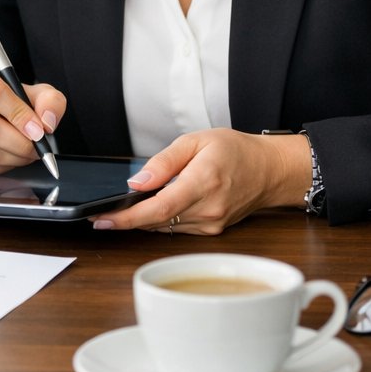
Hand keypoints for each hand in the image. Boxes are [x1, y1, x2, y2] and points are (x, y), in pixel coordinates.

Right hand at [0, 66, 64, 172]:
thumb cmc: (9, 104)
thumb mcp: (34, 94)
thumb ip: (49, 101)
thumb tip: (47, 123)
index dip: (20, 115)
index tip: (38, 130)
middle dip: (21, 144)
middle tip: (37, 148)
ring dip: (14, 158)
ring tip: (26, 154)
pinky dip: (2, 168)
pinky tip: (9, 158)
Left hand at [88, 128, 311, 234]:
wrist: (270, 170)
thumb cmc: (235, 151)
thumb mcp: (196, 141)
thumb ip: (163, 162)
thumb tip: (136, 182)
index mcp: (203, 183)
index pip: (158, 208)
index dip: (127, 217)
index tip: (102, 219)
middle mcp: (208, 209)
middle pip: (157, 221)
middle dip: (126, 219)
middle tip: (100, 215)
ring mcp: (211, 224)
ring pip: (165, 227)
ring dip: (141, 221)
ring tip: (119, 211)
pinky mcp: (212, 230)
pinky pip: (177, 228)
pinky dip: (159, 221)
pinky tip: (148, 211)